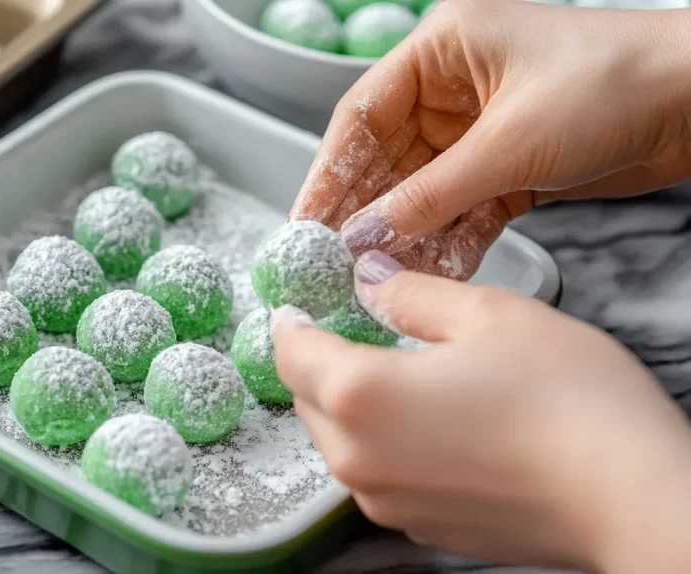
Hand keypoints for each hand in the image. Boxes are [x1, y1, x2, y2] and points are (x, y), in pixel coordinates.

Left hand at [270, 250, 690, 572]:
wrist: (629, 498)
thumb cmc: (567, 402)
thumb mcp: (487, 314)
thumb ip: (411, 294)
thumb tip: (370, 280)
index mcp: (357, 395)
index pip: (289, 352)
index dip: (290, 320)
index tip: (298, 302)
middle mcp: (357, 459)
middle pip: (308, 398)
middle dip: (320, 360)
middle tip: (351, 328)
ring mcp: (386, 501)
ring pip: (339, 440)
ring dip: (352, 404)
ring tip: (399, 371)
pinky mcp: (420, 526)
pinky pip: (379, 473)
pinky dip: (387, 443)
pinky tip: (435, 421)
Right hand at [291, 0, 690, 279]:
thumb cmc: (618, 83)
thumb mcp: (509, 143)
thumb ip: (431, 194)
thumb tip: (368, 234)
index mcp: (443, 49)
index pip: (363, 114)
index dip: (328, 170)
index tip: (307, 220)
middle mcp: (455, 86)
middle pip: (388, 158)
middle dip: (365, 212)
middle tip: (334, 261)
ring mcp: (482, 129)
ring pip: (424, 191)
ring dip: (406, 236)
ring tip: (379, 279)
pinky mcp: (510, 167)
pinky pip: (463, 209)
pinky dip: (449, 241)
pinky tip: (429, 274)